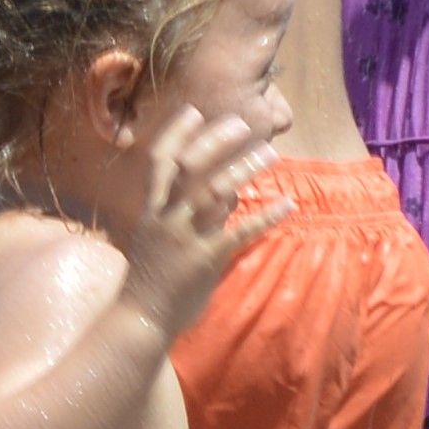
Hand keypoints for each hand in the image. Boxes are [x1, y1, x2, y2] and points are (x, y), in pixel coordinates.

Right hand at [121, 109, 274, 333]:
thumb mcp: (159, 240)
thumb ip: (189, 215)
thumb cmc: (150, 279)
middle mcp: (166, 218)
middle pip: (190, 168)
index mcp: (151, 210)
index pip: (159, 161)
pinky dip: (267, 217)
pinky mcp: (207, 261)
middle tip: (243, 123)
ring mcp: (186, 238)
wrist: (139, 318)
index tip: (194, 110)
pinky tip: (289, 205)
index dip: (176, 134)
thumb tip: (228, 195)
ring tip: (271, 153)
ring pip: (217, 193)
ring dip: (245, 169)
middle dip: (216, 142)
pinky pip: (241, 233)